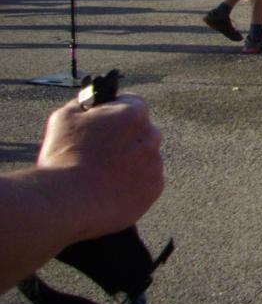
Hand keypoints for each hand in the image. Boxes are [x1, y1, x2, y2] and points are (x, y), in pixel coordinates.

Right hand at [37, 94, 163, 243]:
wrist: (67, 202)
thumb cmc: (63, 158)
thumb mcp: (65, 118)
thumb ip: (84, 104)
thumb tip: (91, 101)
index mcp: (133, 113)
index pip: (133, 104)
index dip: (116, 113)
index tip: (105, 124)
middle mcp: (151, 136)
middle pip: (141, 132)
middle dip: (125, 139)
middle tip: (101, 153)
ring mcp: (155, 163)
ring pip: (144, 158)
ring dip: (130, 163)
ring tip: (101, 176)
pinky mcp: (154, 188)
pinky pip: (146, 183)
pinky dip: (133, 186)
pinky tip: (110, 190)